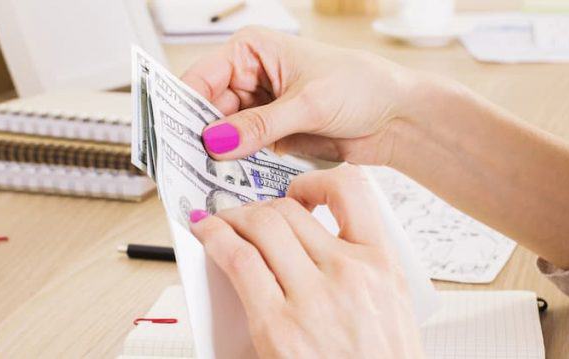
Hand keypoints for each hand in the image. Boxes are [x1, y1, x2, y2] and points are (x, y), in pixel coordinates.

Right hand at [181, 27, 442, 165]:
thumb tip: (215, 142)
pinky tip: (230, 184)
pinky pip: (243, 155)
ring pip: (222, 137)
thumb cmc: (361, 86)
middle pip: (206, 110)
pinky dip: (237, 169)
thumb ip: (259, 126)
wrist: (397, 117)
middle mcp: (250, 77)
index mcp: (251, 51)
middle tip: (186, 168)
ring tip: (206, 180)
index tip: (171, 137)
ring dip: (217, 159)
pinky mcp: (271, 137)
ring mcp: (260, 109)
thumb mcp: (307, 104)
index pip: (202, 77)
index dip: (183, 107)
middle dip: (198, 139)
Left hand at [189, 165, 423, 357]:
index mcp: (384, 266)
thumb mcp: (388, 311)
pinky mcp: (278, 325)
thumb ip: (356, 271)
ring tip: (221, 224)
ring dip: (233, 219)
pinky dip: (214, 239)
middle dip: (260, 207)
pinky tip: (205, 235)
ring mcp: (314, 298)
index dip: (316, 180)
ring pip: (262, 225)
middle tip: (244, 216)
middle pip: (290, 210)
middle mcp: (350, 273)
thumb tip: (307, 244)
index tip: (300, 189)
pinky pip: (238, 260)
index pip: (352, 190)